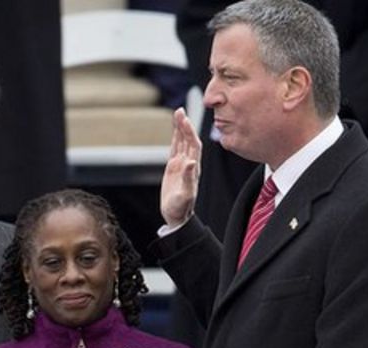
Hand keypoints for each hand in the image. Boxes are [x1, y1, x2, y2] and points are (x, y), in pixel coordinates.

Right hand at [160, 108, 201, 227]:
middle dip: (185, 125)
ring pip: (182, 141)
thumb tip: (190, 162)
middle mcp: (189, 163)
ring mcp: (182, 164)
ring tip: (178, 113)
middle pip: (188, 139)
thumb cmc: (181, 207)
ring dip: (180, 128)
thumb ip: (188, 178)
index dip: (190, 132)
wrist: (177, 215)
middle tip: (180, 111)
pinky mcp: (174, 167)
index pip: (193, 145)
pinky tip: (174, 128)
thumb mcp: (185, 194)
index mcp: (193, 168)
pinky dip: (175, 137)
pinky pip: (175, 148)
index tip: (185, 121)